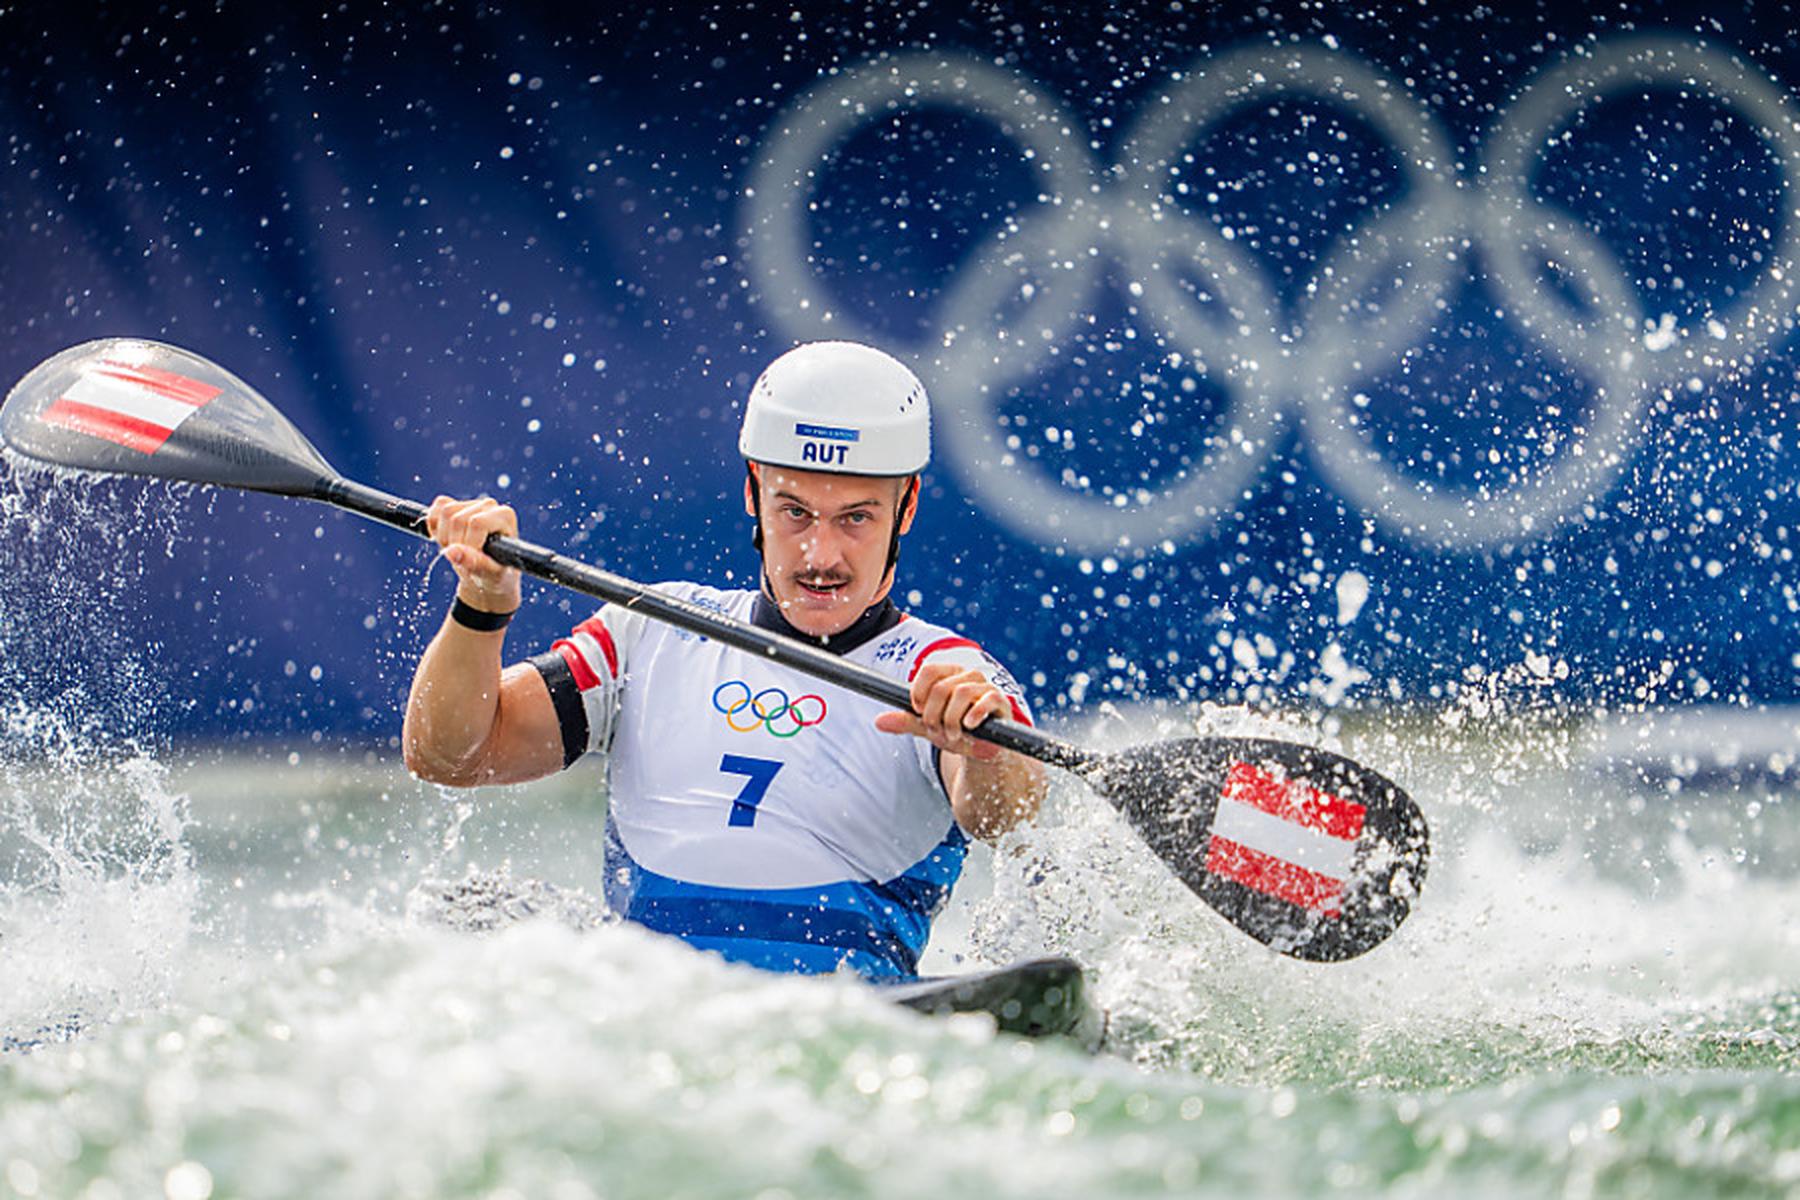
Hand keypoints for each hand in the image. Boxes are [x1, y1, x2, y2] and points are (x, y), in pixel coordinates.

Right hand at [426, 495, 521, 613]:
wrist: (485, 576)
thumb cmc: (494, 573)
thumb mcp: (489, 572)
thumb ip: (474, 562)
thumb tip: (452, 551)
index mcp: (505, 516)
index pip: (476, 523)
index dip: (469, 544)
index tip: (474, 560)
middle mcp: (489, 505)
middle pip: (457, 518)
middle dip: (455, 544)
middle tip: (464, 558)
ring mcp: (470, 504)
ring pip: (445, 513)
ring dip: (444, 538)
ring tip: (458, 550)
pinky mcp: (452, 506)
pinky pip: (434, 512)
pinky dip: (433, 529)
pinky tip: (447, 541)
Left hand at [874, 662, 1007, 760]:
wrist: (983, 750)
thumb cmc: (956, 732)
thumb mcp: (928, 727)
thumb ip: (906, 722)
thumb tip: (879, 722)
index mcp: (948, 674)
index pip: (928, 671)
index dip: (919, 693)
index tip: (919, 712)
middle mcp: (967, 675)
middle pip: (940, 688)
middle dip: (934, 715)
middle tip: (937, 731)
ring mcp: (984, 686)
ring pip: (960, 693)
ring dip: (951, 720)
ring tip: (953, 735)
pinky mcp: (999, 700)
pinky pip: (985, 700)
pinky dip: (973, 715)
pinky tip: (969, 726)